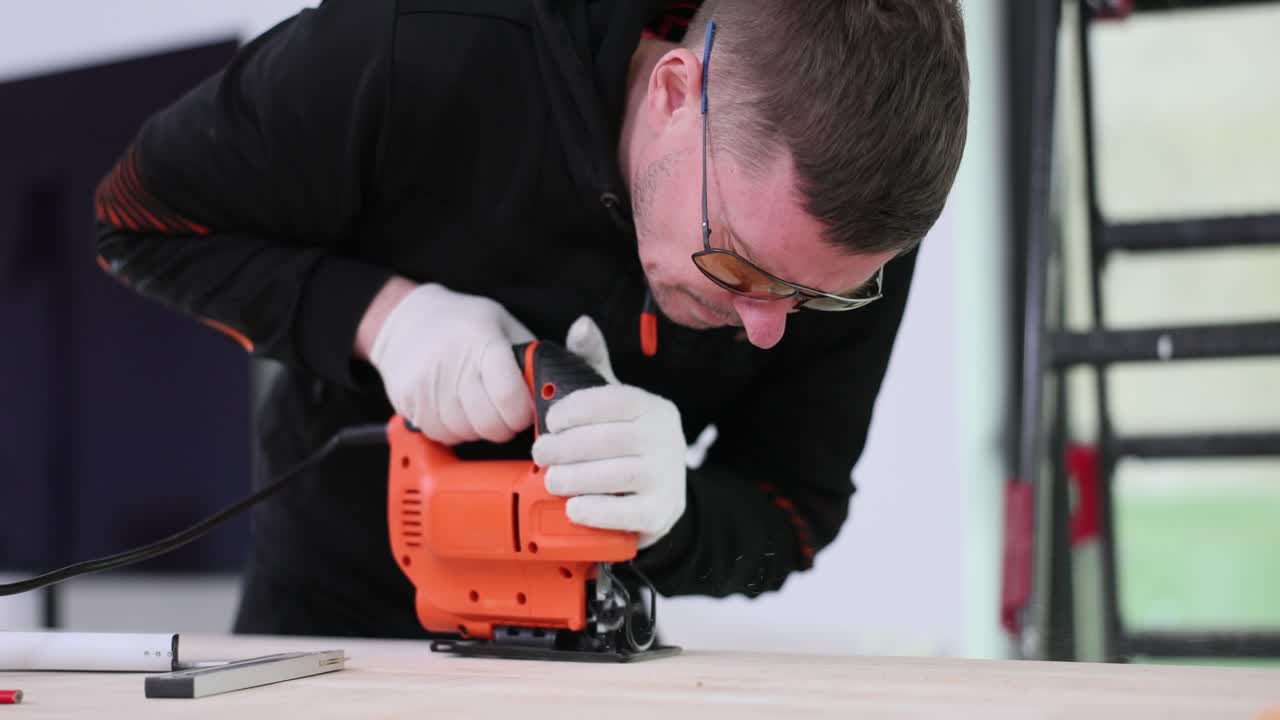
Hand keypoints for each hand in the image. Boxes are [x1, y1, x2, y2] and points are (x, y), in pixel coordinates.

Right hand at [368, 281, 535, 444]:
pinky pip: (441, 434)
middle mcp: (452, 363)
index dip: (523, 413)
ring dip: (479, 430)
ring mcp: (427, 384)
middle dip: (505, 427)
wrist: (406, 318)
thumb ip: (526, 356)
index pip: (509, 396)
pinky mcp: (409, 400)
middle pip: (489, 422)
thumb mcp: (502, 324)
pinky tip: (457, 411)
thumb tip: (548, 389)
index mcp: (482, 341)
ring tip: (478, 409)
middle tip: (505, 416)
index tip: (524, 411)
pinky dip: (454, 431)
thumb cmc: (461, 322)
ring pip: (466, 433)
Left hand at [532, 316, 686, 548]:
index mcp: (653, 407)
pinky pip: (627, 513)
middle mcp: (667, 438)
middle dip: (565, 447)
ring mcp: (668, 476)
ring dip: (575, 478)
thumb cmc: (625, 442)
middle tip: (540, 453)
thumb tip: (581, 323)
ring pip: (616, 475)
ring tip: (551, 479)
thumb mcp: (611, 401)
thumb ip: (592, 363)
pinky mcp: (662, 511)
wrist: (657, 494)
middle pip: (609, 439)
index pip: (613, 401)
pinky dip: (596, 511)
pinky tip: (573, 507)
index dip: (576, 409)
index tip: (551, 421)